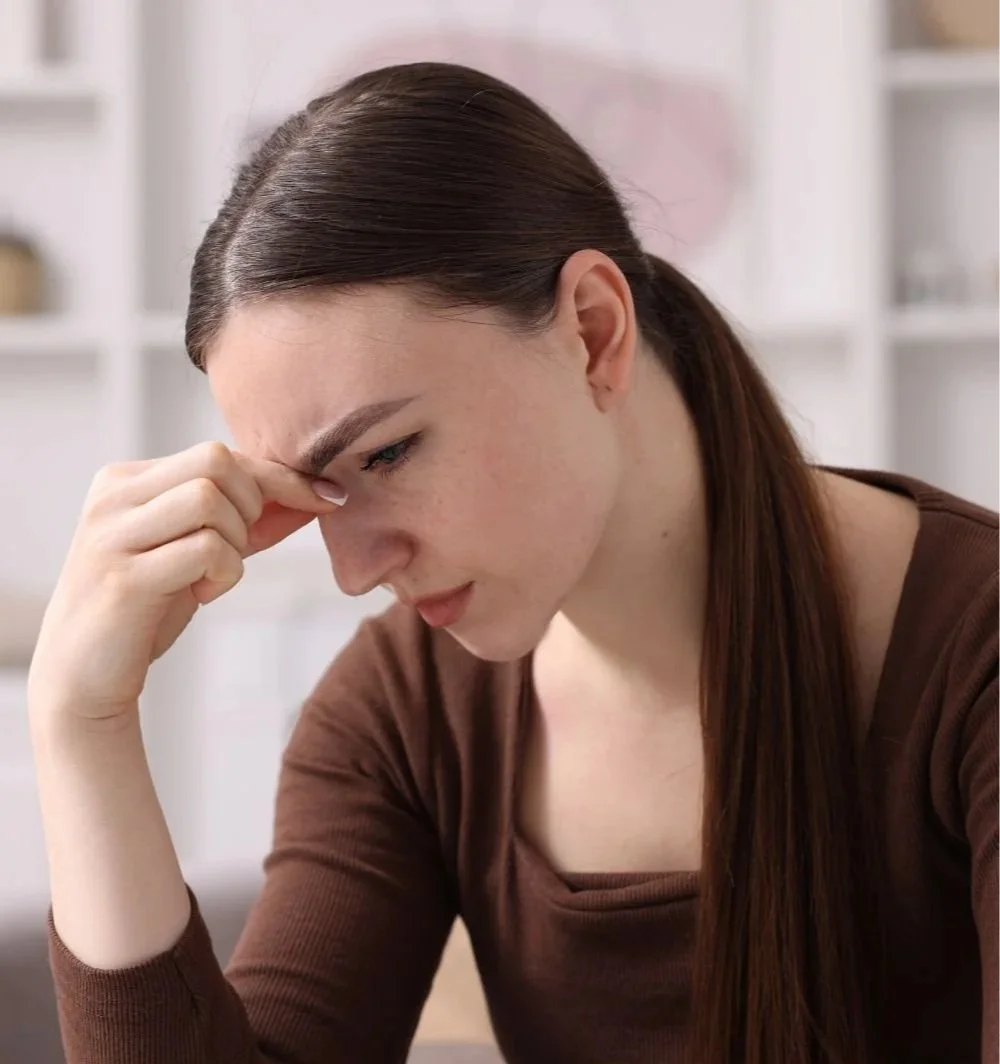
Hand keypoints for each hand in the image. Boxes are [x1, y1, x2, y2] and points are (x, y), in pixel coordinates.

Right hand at [27, 441, 341, 722]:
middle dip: (252, 506)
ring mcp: (112, 535)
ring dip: (235, 542)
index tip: (329, 497)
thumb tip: (319, 496)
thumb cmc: (147, 607)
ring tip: (211, 575)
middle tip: (237, 549)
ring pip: (210, 498)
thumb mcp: (199, 551)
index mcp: (127, 480)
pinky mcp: (123, 578)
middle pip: (217, 462)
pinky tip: (200, 594)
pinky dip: (225, 573)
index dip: (282, 475)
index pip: (220, 454)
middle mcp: (113, 497)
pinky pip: (206, 549)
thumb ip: (249, 520)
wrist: (83, 676)